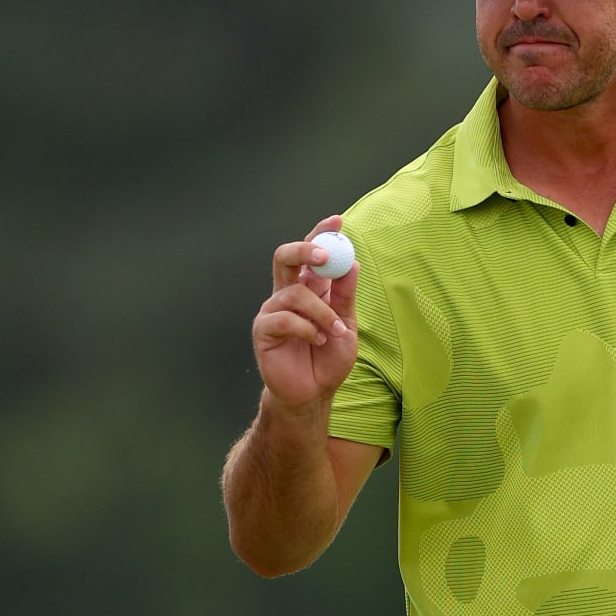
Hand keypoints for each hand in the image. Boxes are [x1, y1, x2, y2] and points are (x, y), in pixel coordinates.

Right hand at [252, 215, 360, 412]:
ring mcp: (272, 311)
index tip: (337, 221)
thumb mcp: (347, 325)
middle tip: (324, 256)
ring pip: (295, 293)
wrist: (313, 393)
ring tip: (334, 333)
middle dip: (304, 250)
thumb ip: (345, 295)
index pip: (309, 254)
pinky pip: (284, 318)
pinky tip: (316, 341)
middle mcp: (286, 295)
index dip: (320, 234)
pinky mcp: (263, 330)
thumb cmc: (328, 359)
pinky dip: (307, 328)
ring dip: (322, 312)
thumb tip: (352, 262)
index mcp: (307, 289)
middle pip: (285, 257)